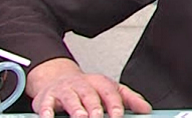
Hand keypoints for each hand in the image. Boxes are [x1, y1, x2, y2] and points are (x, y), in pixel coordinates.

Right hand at [27, 58, 151, 117]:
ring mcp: (64, 91)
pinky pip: (45, 105)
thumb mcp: (109, 89)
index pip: (110, 93)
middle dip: (94, 107)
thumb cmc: (87, 88)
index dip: (114, 104)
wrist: (58, 78)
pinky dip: (46, 111)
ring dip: (75, 108)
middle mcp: (82, 86)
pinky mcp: (46, 98)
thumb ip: (129, 99)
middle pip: (90, 96)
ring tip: (81, 117)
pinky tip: (48, 117)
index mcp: (100, 84)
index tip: (118, 115)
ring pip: (70, 99)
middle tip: (97, 117)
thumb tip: (145, 109)